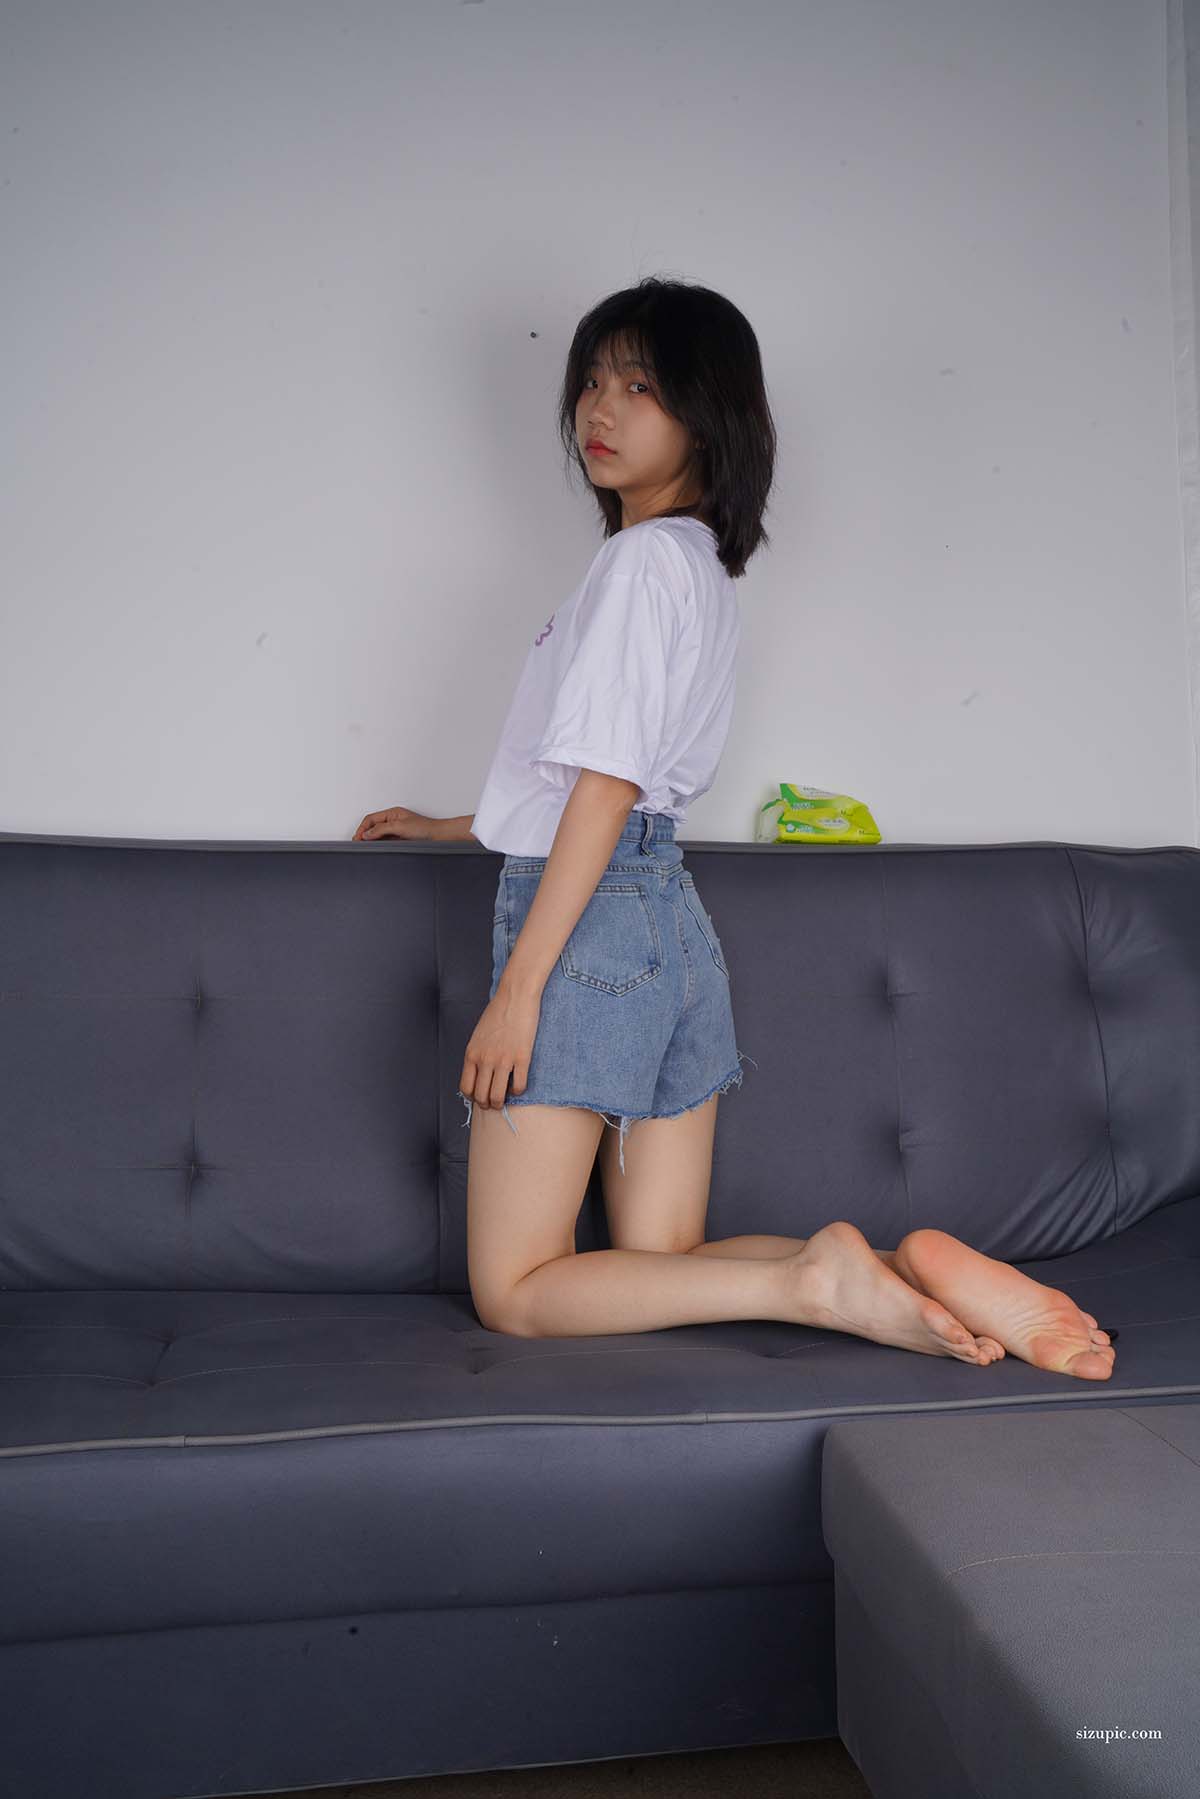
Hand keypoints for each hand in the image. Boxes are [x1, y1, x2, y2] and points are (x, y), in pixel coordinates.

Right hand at [352, 806, 440, 841]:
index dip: (362, 828)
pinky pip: (385, 842)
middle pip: (373, 827)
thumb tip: (367, 833)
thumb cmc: (425, 828)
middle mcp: (393, 821)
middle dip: (364, 834)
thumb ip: (382, 829)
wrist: (439, 837)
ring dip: (371, 840)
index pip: (371, 819)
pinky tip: (377, 849)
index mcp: (392, 813)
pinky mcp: (400, 840)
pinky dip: (379, 845)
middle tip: (358, 844)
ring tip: (366, 847)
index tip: (357, 838)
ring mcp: (396, 831)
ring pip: (378, 835)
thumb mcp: (400, 826)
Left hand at [459, 982, 541, 1109]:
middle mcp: (485, 1060)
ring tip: (505, 1098)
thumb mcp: (478, 1035)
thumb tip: (479, 1074)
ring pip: (498, 1096)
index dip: (473, 1097)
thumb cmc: (497, 1013)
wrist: (515, 997)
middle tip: (493, 1102)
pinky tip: (519, 1085)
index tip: (480, 1096)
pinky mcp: (522, 1058)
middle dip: (487, 1104)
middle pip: (481, 1096)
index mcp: (472, 1054)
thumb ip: (477, 1054)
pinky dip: (518, 1091)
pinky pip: (519, 1086)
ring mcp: (503, 1060)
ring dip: (501, 1103)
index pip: (466, 1088)